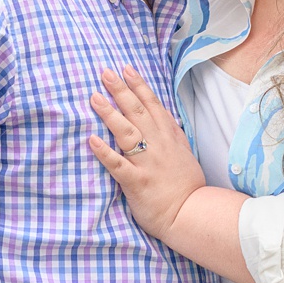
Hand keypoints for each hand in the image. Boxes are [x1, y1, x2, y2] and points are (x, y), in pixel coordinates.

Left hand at [86, 66, 209, 239]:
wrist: (192, 214)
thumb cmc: (186, 186)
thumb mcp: (185, 153)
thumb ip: (173, 133)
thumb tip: (166, 114)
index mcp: (168, 138)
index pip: (152, 105)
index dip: (138, 86)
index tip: (125, 68)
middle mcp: (157, 146)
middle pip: (137, 112)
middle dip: (120, 90)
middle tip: (105, 72)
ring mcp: (147, 163)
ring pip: (127, 133)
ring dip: (110, 114)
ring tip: (94, 98)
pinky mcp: (136, 182)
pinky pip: (118, 165)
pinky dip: (105, 152)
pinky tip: (91, 140)